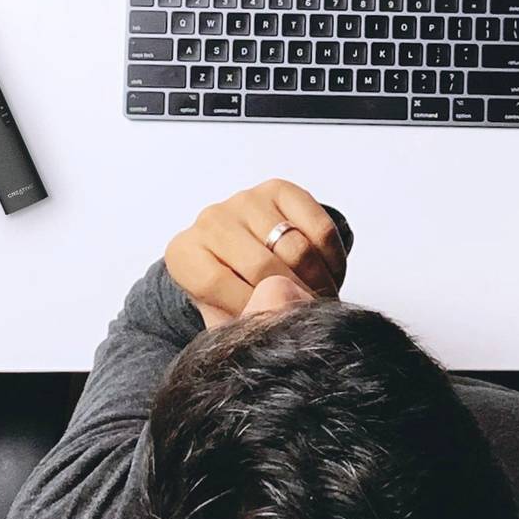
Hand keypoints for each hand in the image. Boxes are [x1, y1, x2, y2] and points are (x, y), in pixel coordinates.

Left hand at [164, 181, 347, 328]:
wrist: (247, 258)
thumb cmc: (233, 293)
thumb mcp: (226, 318)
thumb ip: (242, 323)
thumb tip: (275, 315)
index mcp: (185, 255)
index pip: (217, 284)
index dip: (254, 311)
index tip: (278, 328)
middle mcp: (210, 221)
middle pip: (263, 266)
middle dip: (294, 299)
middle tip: (309, 318)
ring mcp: (246, 201)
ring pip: (298, 249)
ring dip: (319, 282)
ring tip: (321, 299)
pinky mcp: (280, 190)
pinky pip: (320, 228)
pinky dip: (333, 260)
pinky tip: (330, 275)